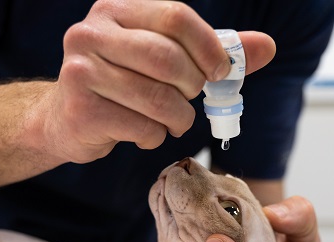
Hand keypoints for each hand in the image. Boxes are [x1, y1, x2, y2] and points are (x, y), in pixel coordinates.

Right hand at [41, 0, 275, 161]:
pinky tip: (142, 132)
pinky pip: (141, 127)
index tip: (220, 72)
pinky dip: (154, 136)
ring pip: (159, 98)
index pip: (176, 16)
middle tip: (191, 98)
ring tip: (172, 120)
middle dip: (193, 86)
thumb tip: (268, 46)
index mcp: (116, 11)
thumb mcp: (167, 60)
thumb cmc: (122, 85)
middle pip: (169, 58)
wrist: (66, 119)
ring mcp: (81, 71)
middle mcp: (92, 33)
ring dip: (178, 118)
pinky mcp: (81, 110)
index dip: (208, 47)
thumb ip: (215, 51)